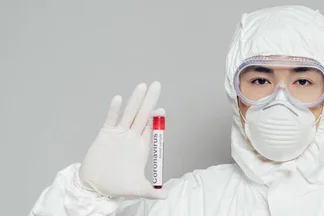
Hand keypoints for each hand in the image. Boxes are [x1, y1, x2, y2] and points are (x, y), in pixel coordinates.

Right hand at [78, 82, 167, 198]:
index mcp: (142, 148)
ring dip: (135, 100)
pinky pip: (111, 120)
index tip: (161, 109)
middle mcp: (132, 138)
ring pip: (129, 114)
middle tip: (157, 85)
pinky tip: (118, 99)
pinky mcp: (105, 135)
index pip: (152, 129)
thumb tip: (166, 196)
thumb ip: (152, 192)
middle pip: (142, 116)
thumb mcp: (138, 189)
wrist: (95, 187)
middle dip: (149, 101)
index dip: (156, 118)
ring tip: (142, 86)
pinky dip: (114, 110)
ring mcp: (119, 135)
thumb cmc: (117, 186)